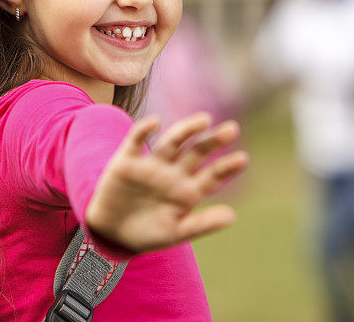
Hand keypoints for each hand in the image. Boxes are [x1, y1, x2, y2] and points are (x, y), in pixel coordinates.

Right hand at [84, 111, 247, 252]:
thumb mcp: (175, 232)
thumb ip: (202, 224)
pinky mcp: (127, 161)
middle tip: (232, 129)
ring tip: (204, 120)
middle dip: (213, 141)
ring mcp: (152, 165)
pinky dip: (143, 130)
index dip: (226, 167)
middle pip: (196, 152)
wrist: (110, 233)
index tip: (243, 159)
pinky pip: (135, 141)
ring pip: (172, 142)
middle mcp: (173, 173)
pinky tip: (155, 122)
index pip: (212, 175)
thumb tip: (232, 216)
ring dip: (187, 130)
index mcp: (188, 190)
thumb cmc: (148, 233)